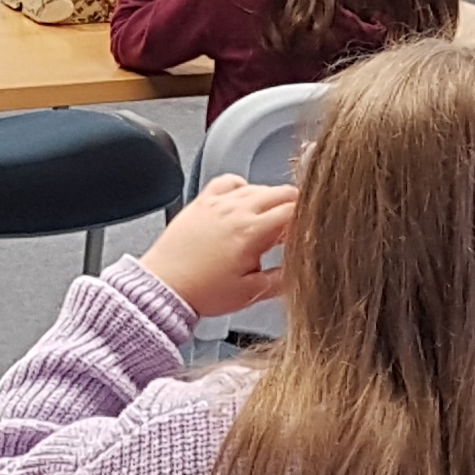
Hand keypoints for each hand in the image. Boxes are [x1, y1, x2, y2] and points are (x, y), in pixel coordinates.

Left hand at [139, 175, 294, 318]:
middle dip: (296, 208)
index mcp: (252, 231)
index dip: (309, 220)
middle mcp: (236, 210)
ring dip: (271, 200)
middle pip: (281, 192)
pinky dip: (243, 188)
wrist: (164, 286)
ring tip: (269, 223)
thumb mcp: (250, 292)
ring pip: (258, 186)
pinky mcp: (202, 201)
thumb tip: (301, 270)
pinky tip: (244, 205)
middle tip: (295, 229)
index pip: (295, 211)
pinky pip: (230, 182)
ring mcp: (218, 202)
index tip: (310, 232)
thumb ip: (282, 278)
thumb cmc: (200, 291)